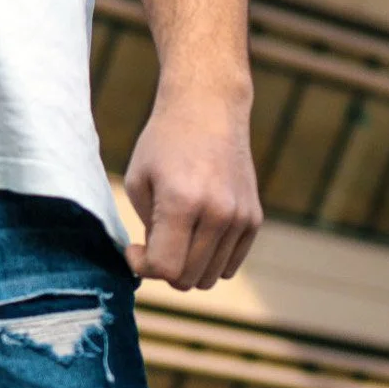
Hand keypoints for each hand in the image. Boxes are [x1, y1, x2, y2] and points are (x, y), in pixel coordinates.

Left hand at [122, 81, 261, 289]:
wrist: (208, 108)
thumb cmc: (164, 142)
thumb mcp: (139, 180)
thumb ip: (147, 229)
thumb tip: (160, 267)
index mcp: (182, 201)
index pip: (165, 267)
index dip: (143, 267)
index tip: (134, 250)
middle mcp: (217, 213)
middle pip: (188, 279)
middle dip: (164, 270)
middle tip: (152, 243)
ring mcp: (240, 217)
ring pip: (210, 277)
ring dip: (188, 267)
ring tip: (175, 236)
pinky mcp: (254, 219)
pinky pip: (230, 265)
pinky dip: (210, 260)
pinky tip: (196, 233)